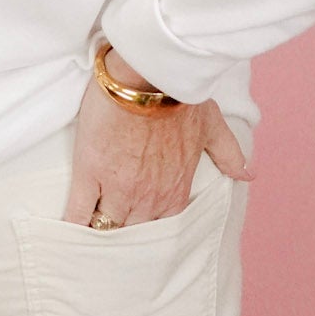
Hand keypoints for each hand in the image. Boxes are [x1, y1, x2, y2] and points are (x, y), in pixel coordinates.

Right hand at [61, 46, 255, 226]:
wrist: (147, 75)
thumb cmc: (179, 97)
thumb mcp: (212, 126)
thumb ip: (229, 154)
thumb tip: (248, 175)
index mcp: (175, 191)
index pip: (161, 227)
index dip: (147, 227)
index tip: (138, 225)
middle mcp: (147, 198)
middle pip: (131, 232)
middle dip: (122, 233)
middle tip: (110, 235)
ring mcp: (116, 188)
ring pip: (105, 227)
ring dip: (98, 232)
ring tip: (86, 239)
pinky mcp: (90, 172)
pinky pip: (77, 212)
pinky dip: (72, 226)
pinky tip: (66, 235)